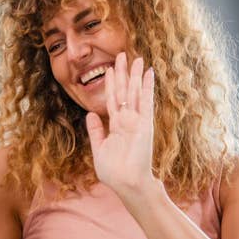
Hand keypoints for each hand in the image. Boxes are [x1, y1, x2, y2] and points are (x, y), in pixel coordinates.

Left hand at [85, 52, 155, 199]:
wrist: (128, 184)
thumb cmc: (114, 173)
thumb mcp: (99, 149)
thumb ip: (96, 131)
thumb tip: (90, 113)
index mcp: (116, 126)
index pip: (113, 99)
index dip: (112, 83)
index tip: (110, 68)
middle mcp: (128, 121)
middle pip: (125, 91)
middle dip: (123, 73)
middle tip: (122, 54)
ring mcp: (137, 121)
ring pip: (135, 92)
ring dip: (135, 75)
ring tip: (136, 58)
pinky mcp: (145, 124)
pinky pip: (146, 101)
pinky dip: (147, 86)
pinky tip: (148, 72)